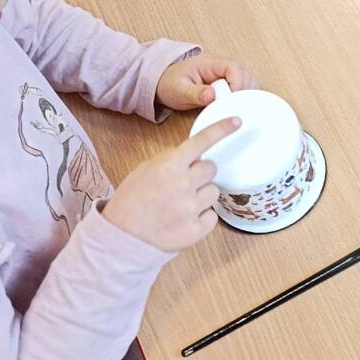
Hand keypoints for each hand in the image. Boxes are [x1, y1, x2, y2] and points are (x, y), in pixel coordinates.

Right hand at [103, 119, 240, 252]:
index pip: (202, 142)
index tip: (237, 122)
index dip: (222, 129)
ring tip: (179, 205)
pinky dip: (202, 217)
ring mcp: (192, 208)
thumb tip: (193, 157)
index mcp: (170, 166)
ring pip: (214, 192)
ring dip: (202, 195)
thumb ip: (171, 161)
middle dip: (200, 174)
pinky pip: (212, 216)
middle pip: (211, 169)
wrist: (122, 237)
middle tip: (182, 185)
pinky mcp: (197, 229)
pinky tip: (183, 219)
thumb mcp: (145, 170)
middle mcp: (184, 184)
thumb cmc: (131, 202)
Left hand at [156, 54, 255, 112]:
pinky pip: (242, 90)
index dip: (238, 83)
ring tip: (235, 109)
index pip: (234, 68)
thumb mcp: (178, 90)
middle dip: (244, 92)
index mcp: (210, 63)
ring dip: (245, 96)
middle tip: (236, 107)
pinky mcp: (227, 85)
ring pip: (247, 82)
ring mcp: (226, 76)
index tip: (232, 100)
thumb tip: (211, 95)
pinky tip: (235, 109)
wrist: (163, 84)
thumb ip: (195, 93)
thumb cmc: (170, 83)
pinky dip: (243, 99)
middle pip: (245, 75)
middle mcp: (222, 67)